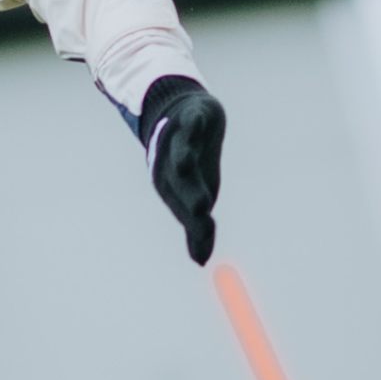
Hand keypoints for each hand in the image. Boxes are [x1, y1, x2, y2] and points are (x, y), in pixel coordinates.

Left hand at [135, 75, 225, 263]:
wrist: (181, 117)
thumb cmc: (190, 164)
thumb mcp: (195, 197)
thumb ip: (198, 230)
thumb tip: (201, 262)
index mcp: (175, 189)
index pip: (188, 211)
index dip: (198, 226)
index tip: (206, 242)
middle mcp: (174, 167)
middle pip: (183, 183)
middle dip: (190, 194)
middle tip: (201, 209)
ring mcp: (182, 141)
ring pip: (182, 151)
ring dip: (183, 157)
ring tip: (183, 164)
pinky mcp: (191, 118)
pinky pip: (191, 121)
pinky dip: (193, 122)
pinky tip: (196, 123)